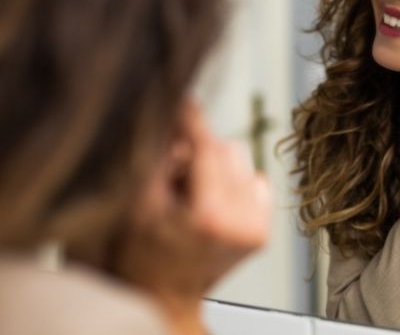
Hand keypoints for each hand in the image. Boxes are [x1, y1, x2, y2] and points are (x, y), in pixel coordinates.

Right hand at [115, 99, 270, 332]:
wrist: (164, 298)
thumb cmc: (142, 258)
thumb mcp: (137, 204)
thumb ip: (155, 158)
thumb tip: (172, 115)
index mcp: (210, 216)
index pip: (208, 147)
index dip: (192, 120)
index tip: (183, 101)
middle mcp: (242, 221)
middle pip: (226, 150)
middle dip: (198, 150)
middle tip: (173, 171)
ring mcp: (256, 227)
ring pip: (240, 161)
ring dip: (214, 165)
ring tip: (189, 192)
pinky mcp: (262, 230)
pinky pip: (253, 180)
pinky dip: (231, 182)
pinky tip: (208, 202)